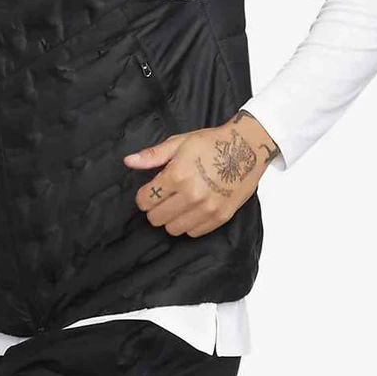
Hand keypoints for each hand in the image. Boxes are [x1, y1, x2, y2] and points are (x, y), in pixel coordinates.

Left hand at [123, 110, 279, 237]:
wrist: (248, 147)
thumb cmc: (212, 142)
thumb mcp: (179, 143)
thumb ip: (153, 156)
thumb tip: (128, 161)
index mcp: (177, 175)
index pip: (146, 200)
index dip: (143, 197)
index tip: (149, 193)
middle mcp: (191, 195)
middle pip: (156, 218)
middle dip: (155, 209)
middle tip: (163, 199)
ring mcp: (207, 208)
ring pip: (173, 229)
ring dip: (171, 219)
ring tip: (177, 205)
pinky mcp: (220, 217)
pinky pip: (194, 232)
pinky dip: (189, 224)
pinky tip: (192, 210)